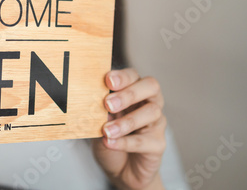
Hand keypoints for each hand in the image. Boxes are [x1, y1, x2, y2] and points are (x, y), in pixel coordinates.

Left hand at [92, 68, 166, 189]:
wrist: (120, 169)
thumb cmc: (110, 137)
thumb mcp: (98, 120)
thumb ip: (97, 109)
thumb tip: (88, 98)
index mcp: (133, 91)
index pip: (133, 75)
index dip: (123, 76)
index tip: (108, 80)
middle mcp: (149, 102)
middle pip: (151, 87)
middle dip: (129, 93)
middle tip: (108, 104)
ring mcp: (156, 123)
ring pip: (151, 112)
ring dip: (126, 121)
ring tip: (107, 130)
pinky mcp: (158, 144)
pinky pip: (145, 140)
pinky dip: (126, 142)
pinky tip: (110, 143)